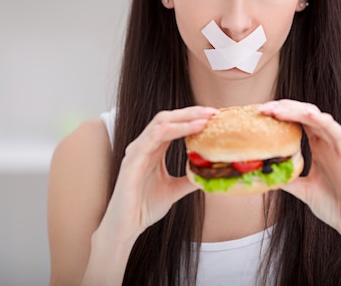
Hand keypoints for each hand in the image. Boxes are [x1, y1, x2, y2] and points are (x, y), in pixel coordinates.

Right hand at [101, 106, 217, 244]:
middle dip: (191, 113)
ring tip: (203, 120)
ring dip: (182, 120)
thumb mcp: (174, 190)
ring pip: (159, 125)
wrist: (126, 227)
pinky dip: (162, 132)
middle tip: (212, 112)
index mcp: (154, 149)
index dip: (193, 117)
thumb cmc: (144, 207)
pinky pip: (146, 141)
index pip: (174, 124)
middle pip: (168, 118)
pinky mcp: (130, 163)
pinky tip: (175, 128)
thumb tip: (210, 173)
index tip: (214, 116)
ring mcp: (136, 152)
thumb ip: (189, 178)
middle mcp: (145, 146)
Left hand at [258, 100, 340, 235]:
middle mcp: (328, 143)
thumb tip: (265, 174)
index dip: (281, 113)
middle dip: (285, 108)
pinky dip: (324, 121)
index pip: (299, 121)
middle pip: (306, 114)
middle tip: (264, 108)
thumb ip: (288, 178)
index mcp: (318, 147)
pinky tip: (309, 115)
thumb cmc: (333, 206)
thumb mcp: (302, 190)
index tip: (261, 113)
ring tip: (278, 109)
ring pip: (319, 118)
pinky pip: (337, 132)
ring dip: (298, 111)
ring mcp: (338, 147)